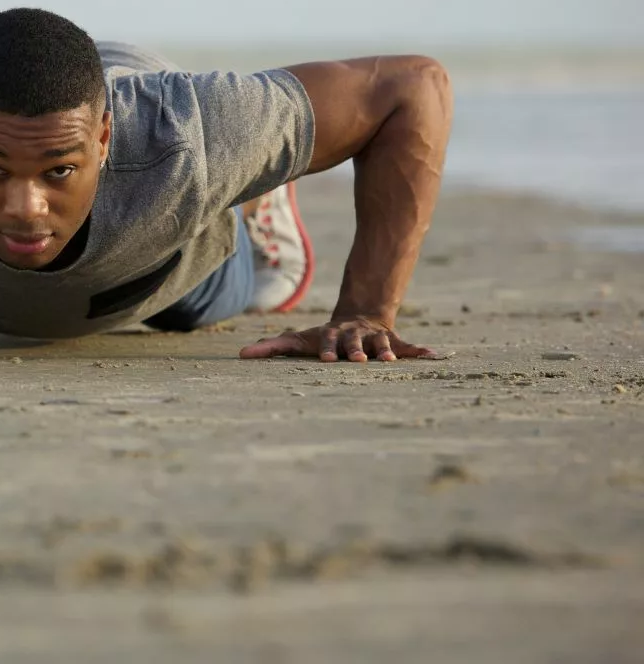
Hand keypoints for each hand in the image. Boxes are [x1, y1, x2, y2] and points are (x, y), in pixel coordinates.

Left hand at [238, 317, 441, 362]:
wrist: (358, 315)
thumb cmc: (322, 337)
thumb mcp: (296, 340)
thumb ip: (269, 347)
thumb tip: (239, 354)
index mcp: (331, 336)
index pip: (327, 342)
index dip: (327, 349)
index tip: (327, 359)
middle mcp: (353, 335)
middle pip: (354, 342)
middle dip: (355, 350)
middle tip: (358, 360)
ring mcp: (373, 337)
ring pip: (380, 343)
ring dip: (385, 351)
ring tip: (391, 360)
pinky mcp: (391, 340)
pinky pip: (407, 345)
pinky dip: (421, 350)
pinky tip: (436, 356)